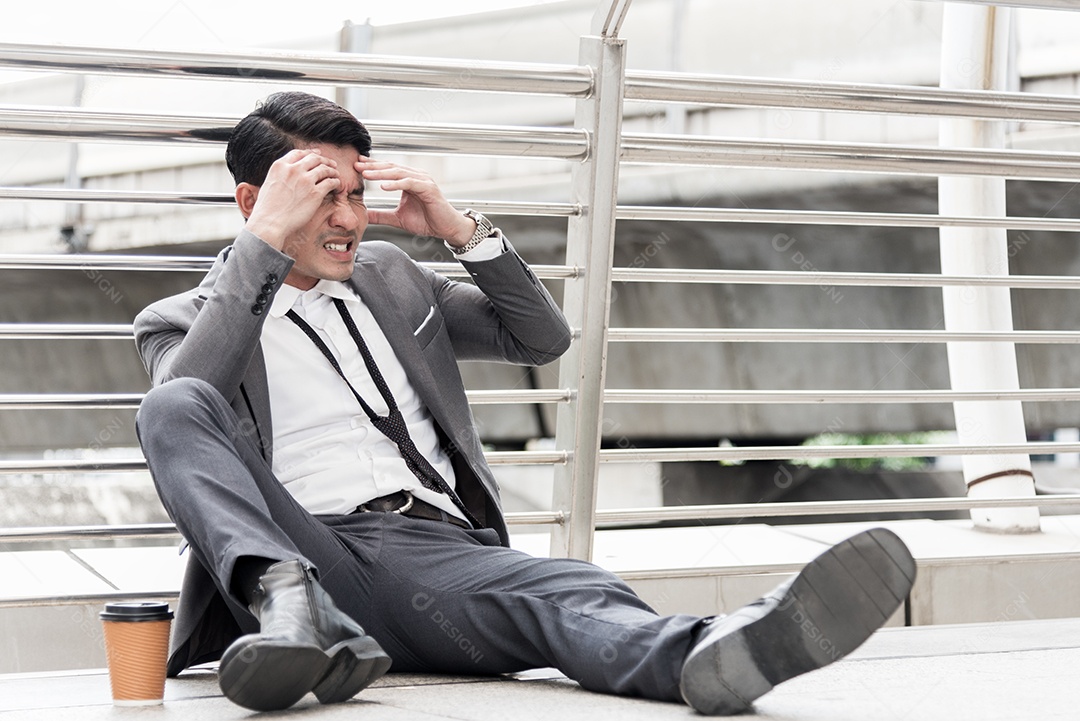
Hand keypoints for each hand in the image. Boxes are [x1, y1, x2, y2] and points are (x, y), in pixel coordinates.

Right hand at [243, 149, 340, 249]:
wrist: (270, 222)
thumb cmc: (267, 209)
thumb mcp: (269, 183)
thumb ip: (280, 175)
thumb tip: (287, 175)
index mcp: (280, 166)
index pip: (299, 153)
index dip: (311, 153)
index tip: (318, 154)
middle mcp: (293, 170)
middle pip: (314, 158)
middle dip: (324, 160)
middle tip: (331, 164)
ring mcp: (305, 180)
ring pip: (324, 169)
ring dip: (332, 171)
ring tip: (336, 174)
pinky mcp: (315, 193)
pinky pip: (330, 182)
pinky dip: (335, 182)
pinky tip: (336, 185)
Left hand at [358, 158, 475, 245]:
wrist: (447, 228)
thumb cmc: (427, 221)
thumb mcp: (398, 218)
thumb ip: (381, 215)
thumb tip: (364, 216)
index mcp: (408, 180)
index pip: (387, 169)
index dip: (372, 167)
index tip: (356, 166)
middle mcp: (415, 176)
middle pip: (391, 167)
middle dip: (373, 166)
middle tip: (356, 165)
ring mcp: (423, 181)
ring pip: (399, 172)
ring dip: (381, 173)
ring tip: (366, 174)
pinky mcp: (428, 188)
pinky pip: (409, 183)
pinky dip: (396, 184)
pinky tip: (383, 186)